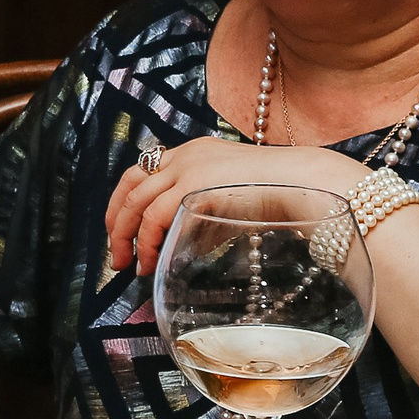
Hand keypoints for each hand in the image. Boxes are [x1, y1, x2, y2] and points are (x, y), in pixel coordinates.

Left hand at [104, 138, 360, 278]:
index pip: (141, 171)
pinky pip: (154, 216)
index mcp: (191, 153)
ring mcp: (187, 167)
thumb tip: (171, 247)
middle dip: (116, 222)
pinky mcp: (193, 185)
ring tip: (130, 265)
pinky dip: (146, 242)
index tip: (118, 229)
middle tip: (117, 255)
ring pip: (137, 202)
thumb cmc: (274, 198)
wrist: (302, 185)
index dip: (123, 202)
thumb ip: (198, 217)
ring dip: (126, 237)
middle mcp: (184, 155)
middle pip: (130, 184)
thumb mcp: (227, 203)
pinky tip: (149, 262)